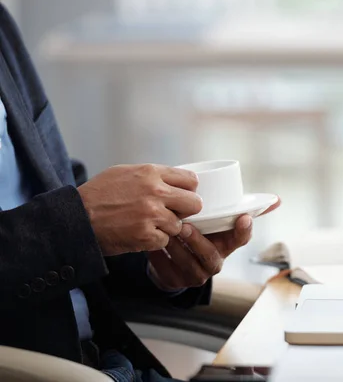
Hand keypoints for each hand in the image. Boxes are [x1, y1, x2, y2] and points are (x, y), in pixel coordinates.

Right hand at [77, 164, 202, 255]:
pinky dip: (154, 241)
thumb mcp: (125, 173)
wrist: (76, 218)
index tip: (181, 197)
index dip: (188, 191)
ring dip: (166, 228)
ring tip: (147, 225)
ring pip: (179, 225)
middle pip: (194, 203)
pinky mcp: (146, 235)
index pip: (191, 180)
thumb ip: (152, 176)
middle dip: (186, 211)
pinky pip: (165, 240)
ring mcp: (152, 214)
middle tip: (172, 214)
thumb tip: (174, 182)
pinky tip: (139, 235)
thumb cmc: (98, 195)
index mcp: (151, 173)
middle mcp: (155, 191)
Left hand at [148, 197, 280, 288]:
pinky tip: (151, 243)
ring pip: (186, 263)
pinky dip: (157, 256)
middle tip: (186, 226)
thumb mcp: (221, 224)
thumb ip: (244, 209)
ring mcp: (194, 275)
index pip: (241, 240)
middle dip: (199, 241)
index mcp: (227, 246)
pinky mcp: (174, 281)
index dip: (243, 231)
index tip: (243, 217)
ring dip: (175, 248)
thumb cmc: (201, 236)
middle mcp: (214, 264)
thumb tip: (278, 200)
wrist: (176, 262)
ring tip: (165, 232)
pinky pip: (165, 270)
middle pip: (211, 256)